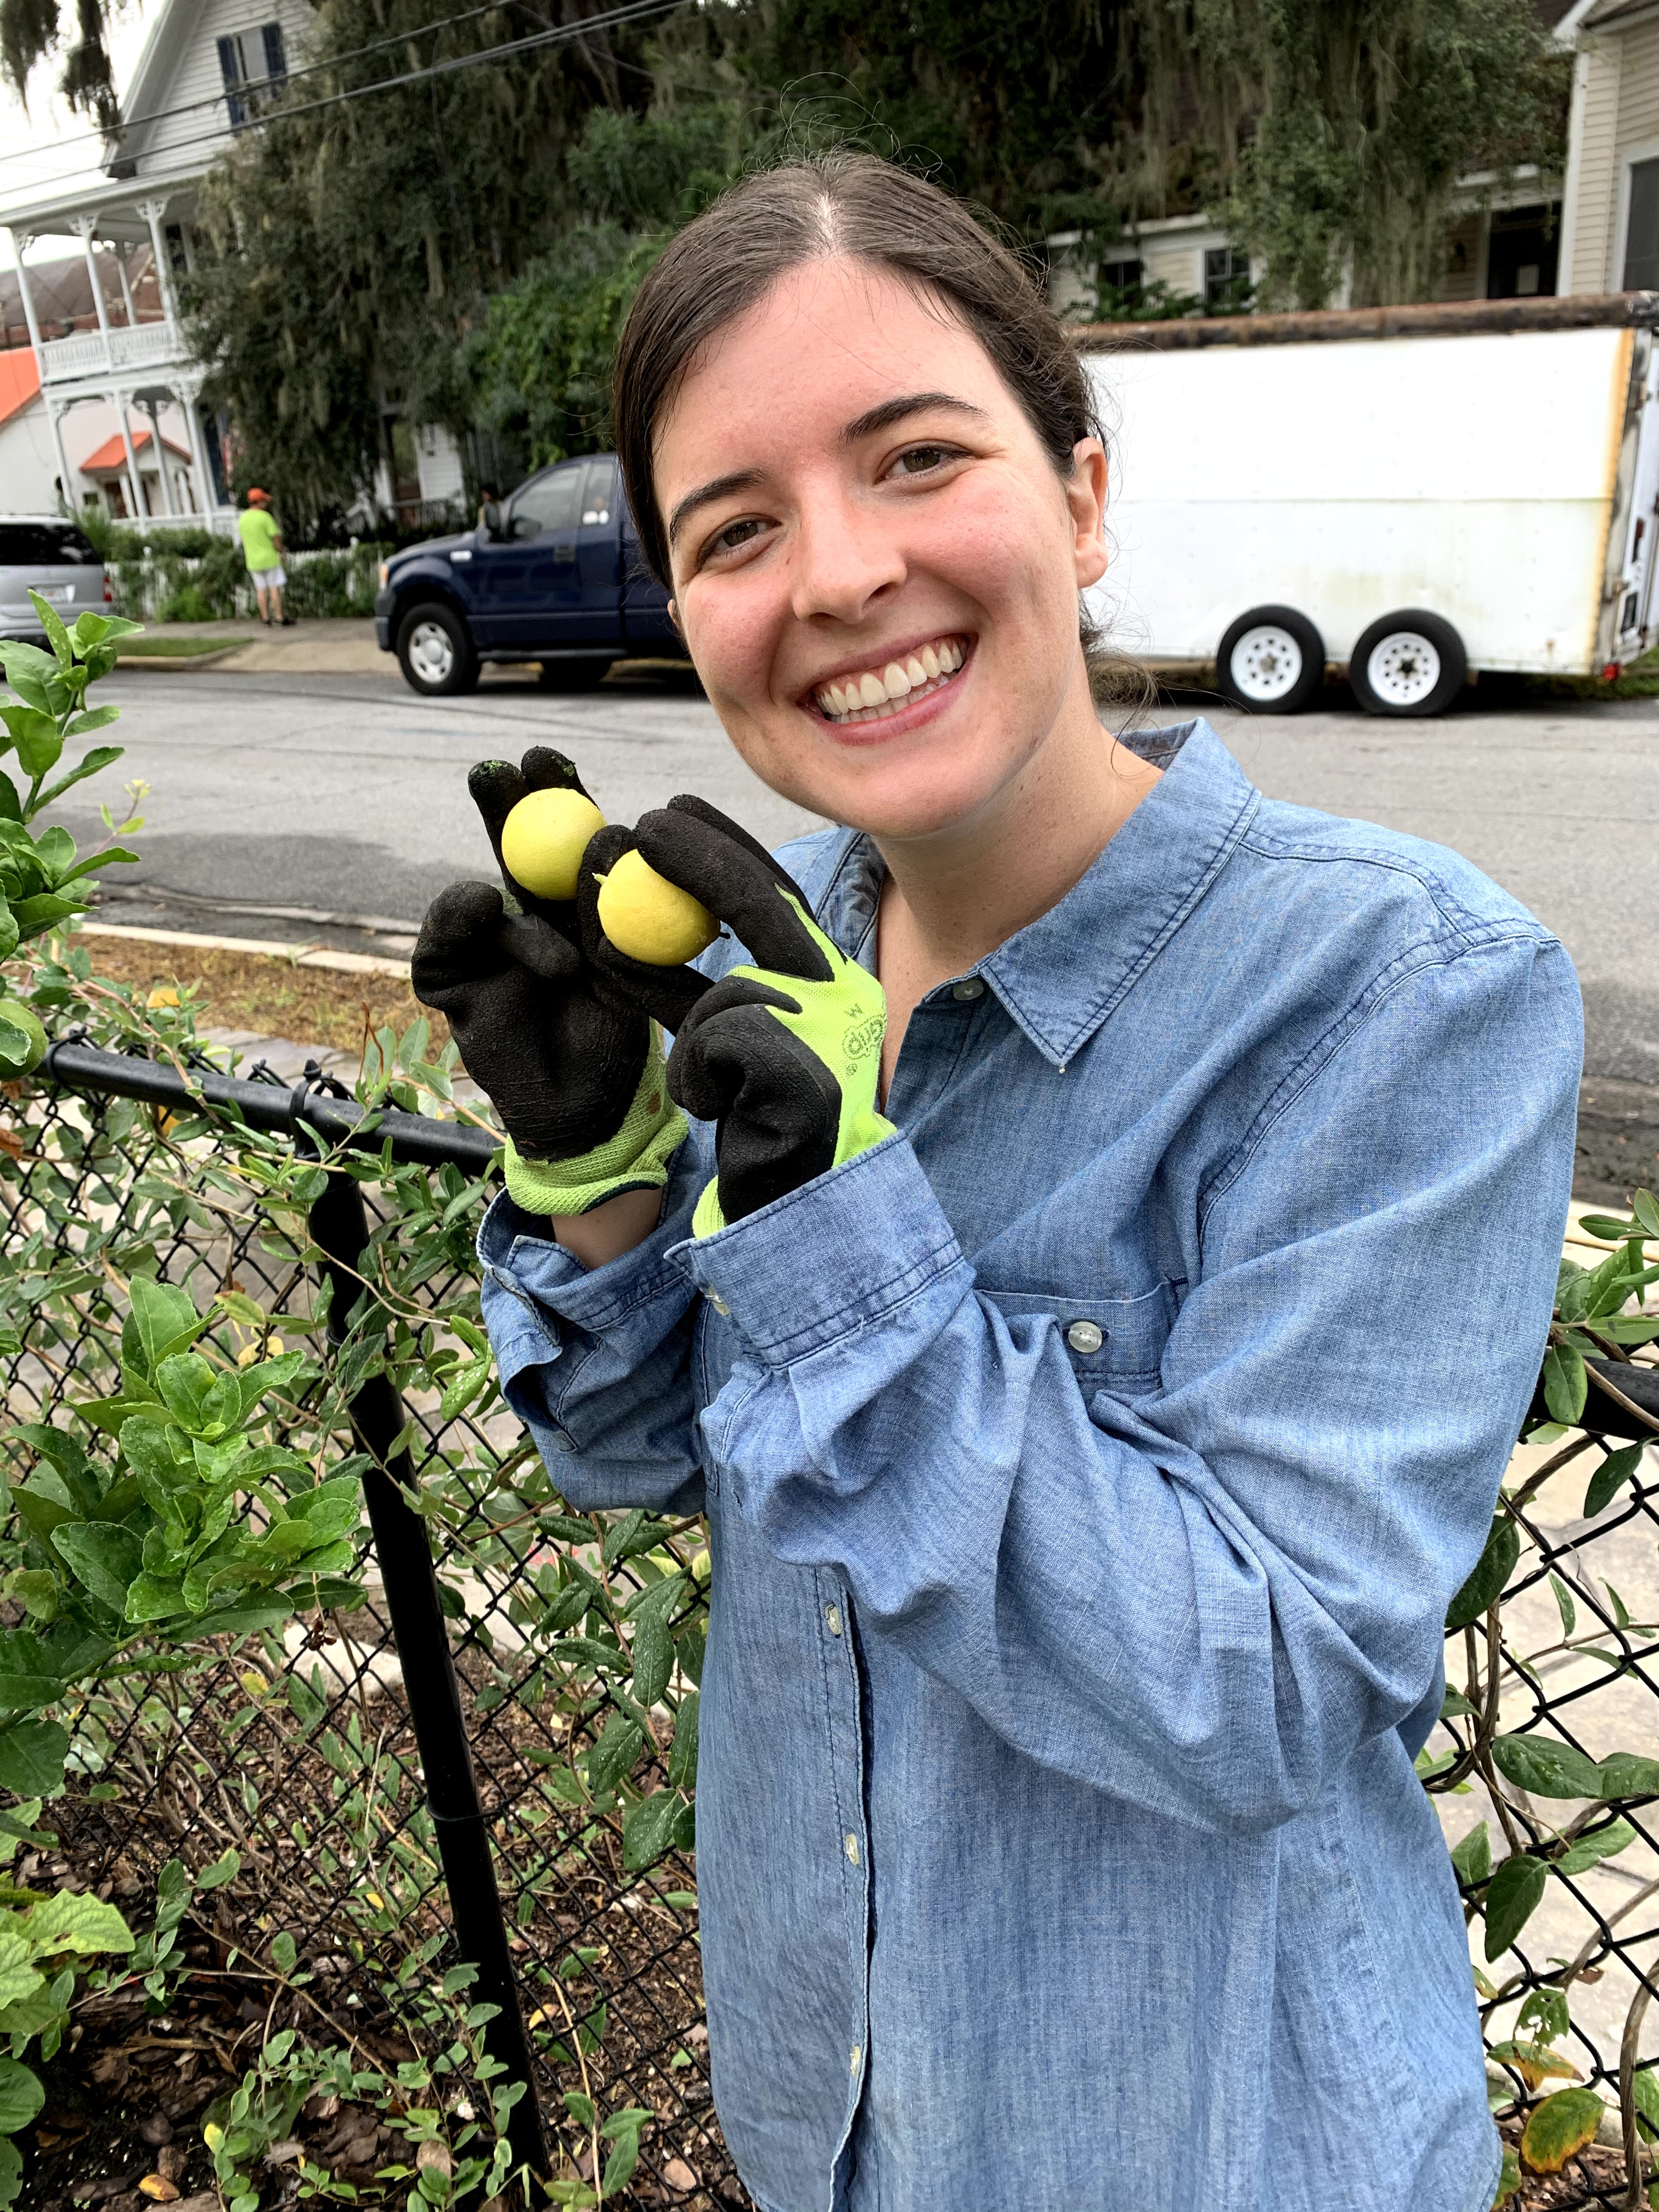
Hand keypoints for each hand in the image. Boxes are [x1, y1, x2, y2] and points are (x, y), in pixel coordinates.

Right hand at [413, 749, 690, 1215]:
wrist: (587, 1106)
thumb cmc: (620, 1034)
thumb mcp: (634, 968)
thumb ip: (623, 915)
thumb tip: (625, 841)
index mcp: (573, 902)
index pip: (562, 835)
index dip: (553, 794)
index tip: (549, 757)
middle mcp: (524, 912)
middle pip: (507, 847)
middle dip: (503, 803)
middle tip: (504, 770)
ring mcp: (482, 946)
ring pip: (478, 895)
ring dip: (504, 901)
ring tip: (547, 945)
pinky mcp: (449, 981)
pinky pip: (441, 941)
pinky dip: (456, 919)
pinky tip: (478, 909)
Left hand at [583, 798, 893, 1231]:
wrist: (795, 1209)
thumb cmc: (758, 1125)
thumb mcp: (724, 1041)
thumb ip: (698, 984)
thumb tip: (628, 926)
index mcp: (835, 982)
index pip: (777, 899)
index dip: (719, 850)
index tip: (666, 816)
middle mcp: (849, 996)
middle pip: (765, 907)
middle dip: (698, 857)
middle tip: (639, 825)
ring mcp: (835, 1033)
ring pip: (733, 988)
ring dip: (697, 1033)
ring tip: (709, 1084)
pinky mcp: (808, 1073)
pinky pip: (717, 1044)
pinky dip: (698, 1076)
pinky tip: (721, 1109)